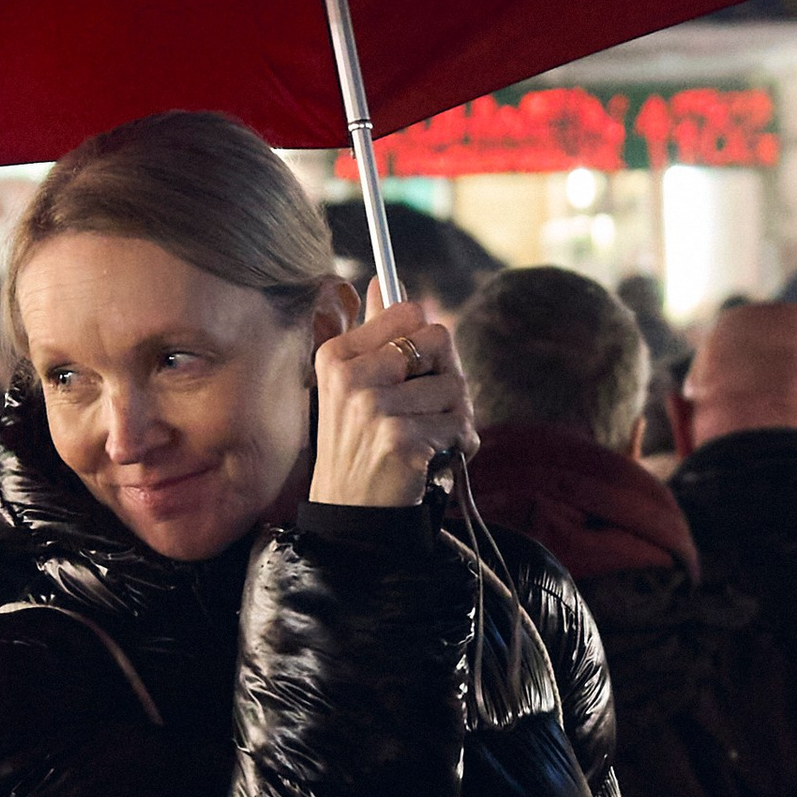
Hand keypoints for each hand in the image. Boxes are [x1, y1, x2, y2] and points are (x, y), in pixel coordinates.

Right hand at [311, 283, 476, 508]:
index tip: (414, 373)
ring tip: (428, 440)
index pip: (410, 312)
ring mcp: (374, 409)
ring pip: (456, 386)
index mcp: (337, 355)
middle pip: (439, 341)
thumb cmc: (360, 447)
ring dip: (455, 418)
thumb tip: (383, 280)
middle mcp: (351, 377)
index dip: (425, 344)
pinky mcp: (402, 440)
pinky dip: (459, 445)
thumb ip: (374, 334)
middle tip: (429, 409)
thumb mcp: (354, 387)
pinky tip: (435, 461)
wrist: (351, 516)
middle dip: (446, 377)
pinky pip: (459, 424)